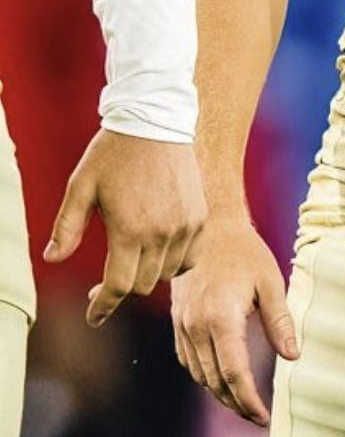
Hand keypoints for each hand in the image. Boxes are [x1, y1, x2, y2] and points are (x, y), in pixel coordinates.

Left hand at [44, 129, 204, 326]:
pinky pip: (190, 257)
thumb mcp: (81, 185)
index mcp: (129, 228)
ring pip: (167, 274)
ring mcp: (185, 224)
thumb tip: (52, 259)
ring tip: (134, 262)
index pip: (118, 287)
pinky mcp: (200, 215)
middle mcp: (161, 231)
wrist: (156, 118)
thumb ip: (66, 226)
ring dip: (148, 275)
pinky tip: (160, 252)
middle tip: (105, 283)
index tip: (94, 317)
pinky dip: (176, 263)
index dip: (103, 307)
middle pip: (141, 285)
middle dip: (120, 289)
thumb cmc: (114, 152)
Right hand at [171, 215, 297, 426]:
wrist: (210, 225)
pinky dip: (204, 375)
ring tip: (242, 401)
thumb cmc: (244, 250)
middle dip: (236, 403)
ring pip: (199, 374)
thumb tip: (293, 356)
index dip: (249, 400)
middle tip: (256, 415)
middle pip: (215, 381)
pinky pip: (188, 360)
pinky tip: (219, 378)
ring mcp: (183, 324)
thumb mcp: (270, 280)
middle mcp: (197, 326)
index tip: (263, 416)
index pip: (234, 373)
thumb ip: (279, 321)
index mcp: (221, 317)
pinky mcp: (177, 321)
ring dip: (219, 393)